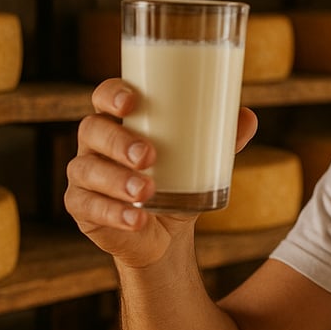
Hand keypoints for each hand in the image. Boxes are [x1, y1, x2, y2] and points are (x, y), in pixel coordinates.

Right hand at [64, 78, 258, 267]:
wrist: (165, 236)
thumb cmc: (177, 183)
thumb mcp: (200, 161)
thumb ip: (222, 139)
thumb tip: (248, 117)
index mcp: (120, 121)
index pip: (104, 96)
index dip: (112, 94)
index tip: (132, 101)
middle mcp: (95, 144)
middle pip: (93, 130)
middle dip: (119, 141)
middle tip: (149, 155)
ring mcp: (84, 176)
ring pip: (88, 170)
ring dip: (117, 180)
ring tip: (146, 191)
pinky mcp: (82, 208)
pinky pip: (88, 207)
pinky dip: (114, 213)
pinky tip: (136, 219)